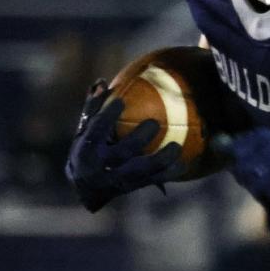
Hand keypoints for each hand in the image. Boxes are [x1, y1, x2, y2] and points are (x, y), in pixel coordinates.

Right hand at [65, 79, 184, 211]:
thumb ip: (94, 108)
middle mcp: (99, 166)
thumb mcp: (84, 130)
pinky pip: (151, 181)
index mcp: (86, 149)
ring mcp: (115, 180)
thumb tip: (103, 82)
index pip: (96, 130)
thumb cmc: (88, 148)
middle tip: (154, 123)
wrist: (85, 188)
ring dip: (160, 159)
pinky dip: (168, 173)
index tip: (121, 100)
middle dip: (138, 138)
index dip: (107, 115)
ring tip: (176, 147)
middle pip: (121, 152)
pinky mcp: (129, 188)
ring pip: (139, 170)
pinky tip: (185, 164)